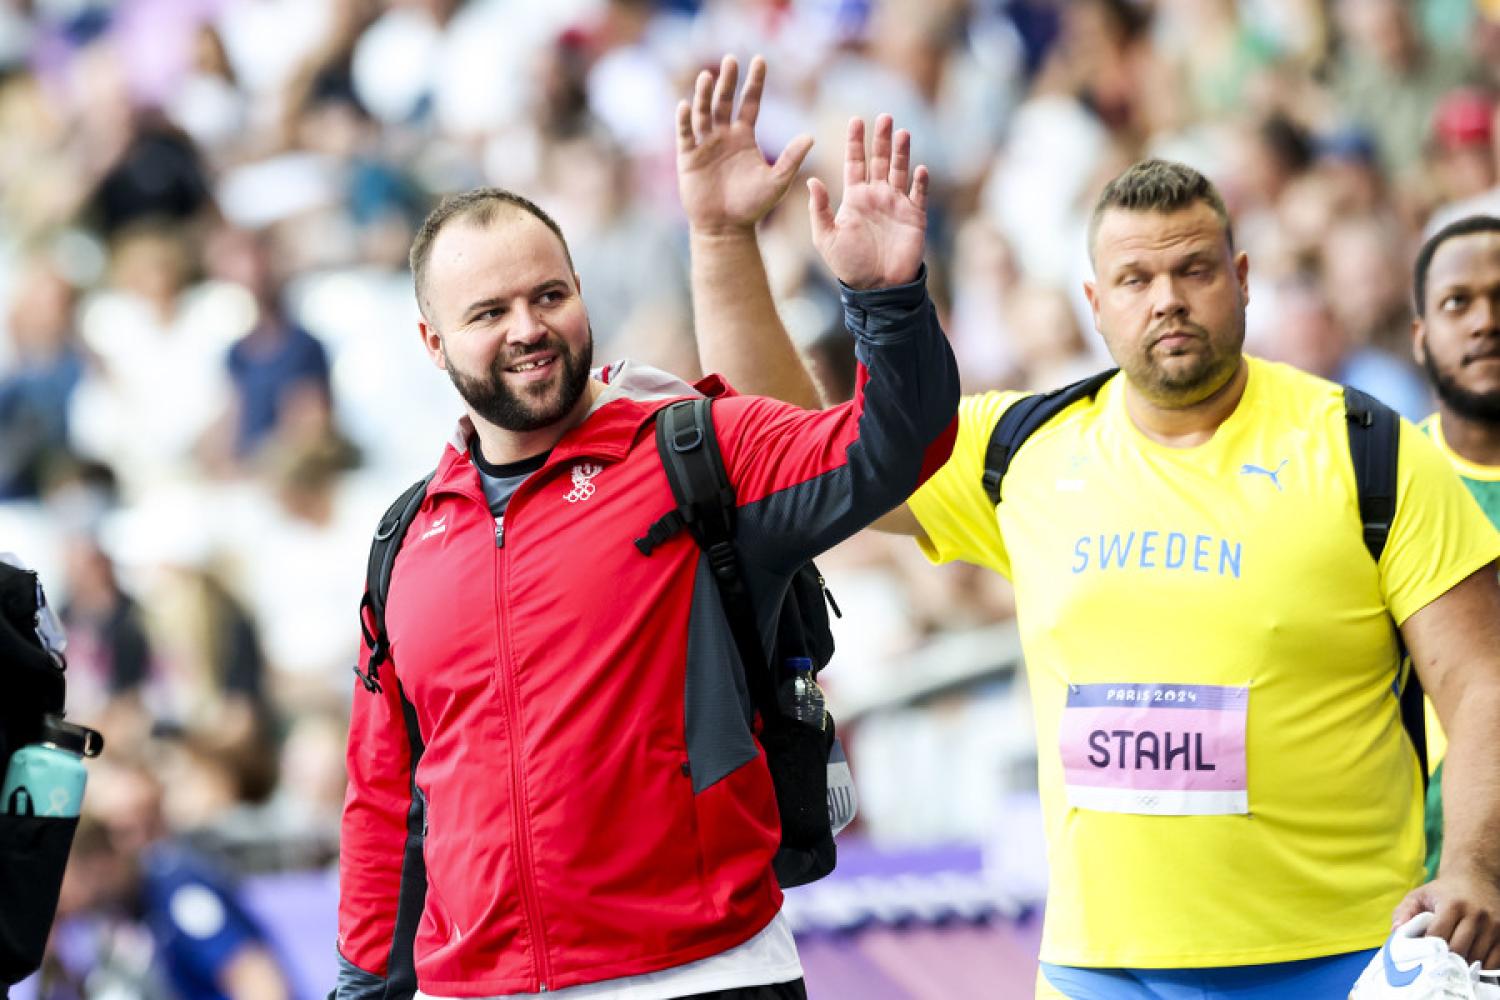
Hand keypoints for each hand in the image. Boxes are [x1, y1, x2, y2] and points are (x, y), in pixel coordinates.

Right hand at [676, 54, 813, 235]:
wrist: (725, 228)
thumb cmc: (752, 207)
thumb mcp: (777, 181)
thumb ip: (792, 159)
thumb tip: (811, 136)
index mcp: (744, 138)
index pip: (750, 103)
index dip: (755, 83)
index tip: (760, 60)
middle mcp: (723, 136)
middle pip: (724, 101)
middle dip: (727, 81)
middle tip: (731, 59)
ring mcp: (704, 145)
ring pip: (703, 113)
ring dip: (704, 95)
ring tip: (708, 76)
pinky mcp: (688, 157)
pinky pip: (685, 134)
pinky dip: (684, 120)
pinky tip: (685, 105)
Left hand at [808, 114, 928, 289]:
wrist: (876, 288)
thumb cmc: (848, 265)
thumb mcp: (826, 238)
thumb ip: (820, 209)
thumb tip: (812, 181)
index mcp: (855, 198)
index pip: (855, 162)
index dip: (856, 142)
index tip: (856, 120)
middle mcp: (877, 196)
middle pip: (879, 160)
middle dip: (882, 139)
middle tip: (885, 116)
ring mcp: (897, 205)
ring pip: (900, 171)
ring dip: (901, 153)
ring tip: (902, 133)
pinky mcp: (914, 218)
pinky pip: (919, 195)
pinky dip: (920, 182)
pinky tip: (920, 169)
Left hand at [1392, 868, 1499, 965]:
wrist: (1476, 878)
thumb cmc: (1443, 891)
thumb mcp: (1420, 895)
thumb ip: (1404, 911)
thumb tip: (1396, 931)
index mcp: (1453, 904)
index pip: (1438, 935)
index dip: (1427, 947)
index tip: (1421, 954)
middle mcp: (1476, 914)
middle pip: (1457, 948)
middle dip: (1444, 958)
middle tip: (1436, 961)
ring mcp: (1493, 925)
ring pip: (1476, 957)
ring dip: (1462, 963)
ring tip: (1451, 959)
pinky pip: (1494, 961)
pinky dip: (1480, 965)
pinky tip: (1469, 960)